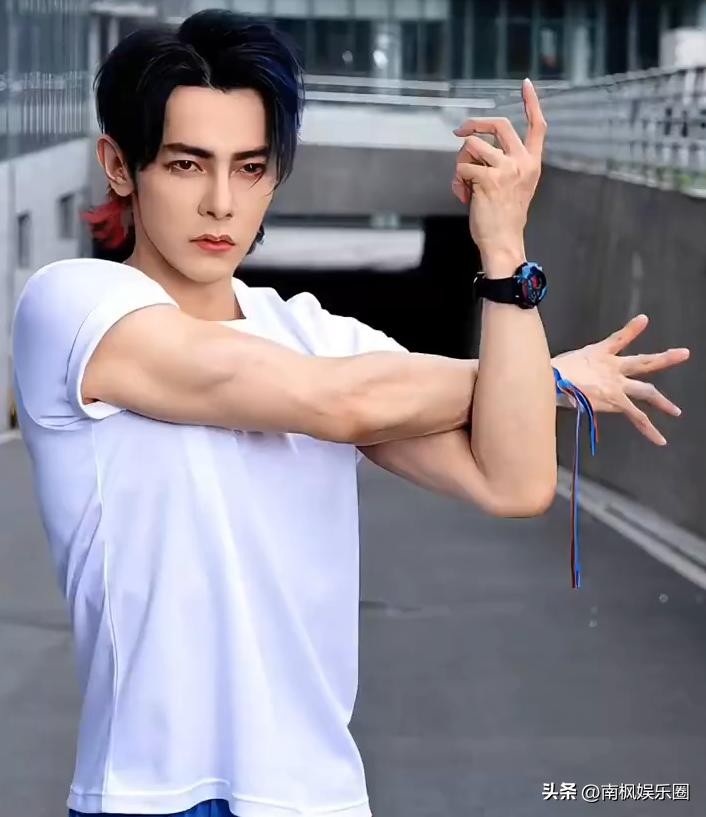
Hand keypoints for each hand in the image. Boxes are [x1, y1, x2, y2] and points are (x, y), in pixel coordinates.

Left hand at [451, 78, 545, 269]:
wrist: (503, 242)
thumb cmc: (503, 218)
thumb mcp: (512, 186)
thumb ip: (501, 164)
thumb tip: (472, 146)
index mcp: (531, 164)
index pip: (537, 126)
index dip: (532, 102)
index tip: (526, 84)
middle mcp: (522, 163)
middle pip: (499, 124)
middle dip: (476, 123)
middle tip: (460, 131)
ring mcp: (506, 170)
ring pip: (473, 146)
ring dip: (461, 162)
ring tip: (463, 183)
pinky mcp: (489, 180)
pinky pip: (462, 166)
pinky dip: (456, 180)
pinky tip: (463, 195)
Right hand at [552, 314, 690, 445]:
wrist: (551, 380)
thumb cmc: (550, 371)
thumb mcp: (558, 362)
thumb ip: (566, 368)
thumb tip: (552, 374)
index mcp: (599, 354)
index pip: (619, 338)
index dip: (632, 329)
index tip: (644, 320)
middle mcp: (612, 367)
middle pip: (643, 362)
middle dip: (664, 358)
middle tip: (684, 353)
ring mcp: (616, 384)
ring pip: (646, 392)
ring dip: (662, 402)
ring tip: (676, 412)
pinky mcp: (615, 400)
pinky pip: (636, 417)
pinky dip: (648, 429)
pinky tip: (660, 440)